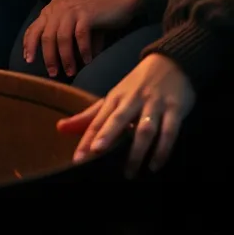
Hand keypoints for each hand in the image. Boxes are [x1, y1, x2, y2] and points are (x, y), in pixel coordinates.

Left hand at [24, 0, 141, 77]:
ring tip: (69, 71)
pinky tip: (87, 61)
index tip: (27, 59)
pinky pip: (80, 35)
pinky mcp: (87, 14)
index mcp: (52, 10)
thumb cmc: (96, 9)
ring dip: (65, 57)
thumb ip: (66, 33)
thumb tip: (64, 57)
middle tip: (52, 73)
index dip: (29, 44)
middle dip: (48, 57)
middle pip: (47, 36)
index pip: (35, 27)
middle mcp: (59, 10)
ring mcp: (73, 11)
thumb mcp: (75, 17)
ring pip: (62, 38)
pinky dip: (83, 50)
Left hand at [57, 54, 195, 177]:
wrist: (171, 62)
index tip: (77, 159)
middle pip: (117, 119)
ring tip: (129, 172)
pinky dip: (162, 149)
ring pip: (144, 128)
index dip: (86, 138)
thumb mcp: (112, 98)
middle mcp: (132, 100)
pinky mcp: (174, 109)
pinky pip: (169, 132)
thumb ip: (89, 116)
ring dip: (136, 150)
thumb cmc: (136, 85)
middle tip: (95, 153)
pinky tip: (154, 165)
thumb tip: (59, 128)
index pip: (97, 120)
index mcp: (114, 98)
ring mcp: (154, 104)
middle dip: (106, 135)